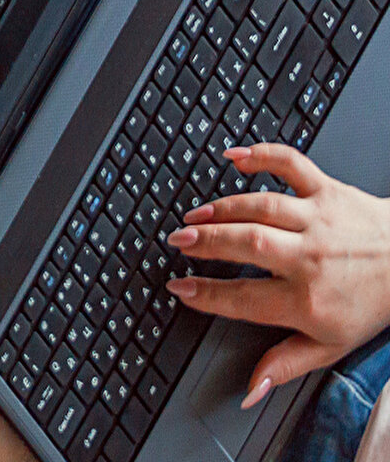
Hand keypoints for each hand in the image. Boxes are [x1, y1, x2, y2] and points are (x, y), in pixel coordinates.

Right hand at [166, 143, 389, 406]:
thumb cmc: (368, 305)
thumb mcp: (330, 346)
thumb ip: (286, 364)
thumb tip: (250, 389)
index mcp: (308, 300)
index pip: (245, 299)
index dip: (206, 295)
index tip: (179, 288)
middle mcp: (310, 257)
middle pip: (247, 243)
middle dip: (205, 242)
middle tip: (177, 241)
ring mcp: (317, 219)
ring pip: (260, 206)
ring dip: (222, 208)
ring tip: (194, 214)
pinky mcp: (326, 189)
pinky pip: (289, 164)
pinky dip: (260, 155)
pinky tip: (232, 157)